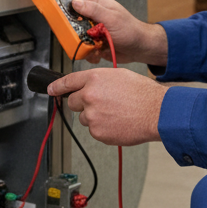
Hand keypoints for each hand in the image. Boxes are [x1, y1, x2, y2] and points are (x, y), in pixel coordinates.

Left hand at [48, 68, 165, 145]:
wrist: (156, 112)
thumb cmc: (142, 93)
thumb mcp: (119, 76)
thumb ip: (99, 80)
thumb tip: (88, 86)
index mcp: (94, 78)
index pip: (68, 81)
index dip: (57, 86)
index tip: (51, 90)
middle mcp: (89, 95)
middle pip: (73, 102)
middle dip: (82, 103)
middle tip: (100, 104)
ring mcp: (92, 115)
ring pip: (84, 118)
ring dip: (94, 116)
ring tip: (114, 113)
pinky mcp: (97, 131)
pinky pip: (94, 130)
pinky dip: (102, 128)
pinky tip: (117, 122)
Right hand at [71, 0, 168, 66]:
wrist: (139, 48)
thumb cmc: (130, 29)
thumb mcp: (111, 17)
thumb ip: (93, 9)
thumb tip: (75, 2)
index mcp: (95, 2)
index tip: (53, 5)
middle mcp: (91, 14)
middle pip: (69, 18)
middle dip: (71, 28)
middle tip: (78, 33)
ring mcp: (91, 28)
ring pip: (74, 34)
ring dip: (80, 42)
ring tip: (92, 44)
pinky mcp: (92, 41)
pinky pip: (82, 47)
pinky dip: (87, 52)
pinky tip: (97, 51)